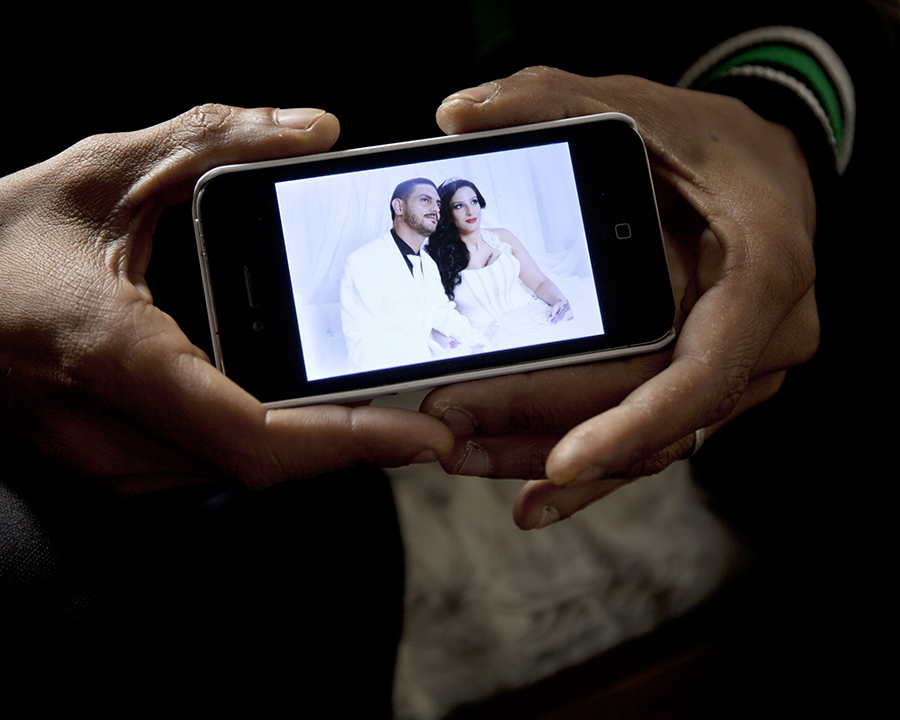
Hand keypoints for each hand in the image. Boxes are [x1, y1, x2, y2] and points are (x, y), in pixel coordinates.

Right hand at [0, 104, 452, 494]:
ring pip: (241, 474)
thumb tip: (314, 130)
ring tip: (383, 407)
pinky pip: (212, 467)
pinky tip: (307, 407)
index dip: (351, 443)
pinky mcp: (113, 466)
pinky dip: (273, 441)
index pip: (260, 435)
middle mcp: (115, 433)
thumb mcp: (101, 169)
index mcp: (119, 357)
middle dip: (355, 445)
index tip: (422, 437)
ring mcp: (110, 463)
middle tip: (425, 413)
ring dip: (319, 448)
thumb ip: (213, 140)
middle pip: (266, 465)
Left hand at [423, 69, 818, 528]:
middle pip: (651, 416)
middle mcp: (769, 337)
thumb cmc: (707, 139)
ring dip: (554, 454)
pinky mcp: (715, 384)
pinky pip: (653, 434)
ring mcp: (745, 370)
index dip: (630, 426)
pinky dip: (593, 459)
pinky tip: (531, 489)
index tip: (560, 463)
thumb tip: (455, 114)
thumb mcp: (636, 105)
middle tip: (455, 434)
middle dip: (548, 434)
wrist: (770, 167)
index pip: (699, 373)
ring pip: (649, 442)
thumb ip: (547, 100)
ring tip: (469, 457)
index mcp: (764, 272)